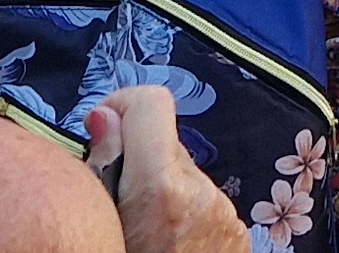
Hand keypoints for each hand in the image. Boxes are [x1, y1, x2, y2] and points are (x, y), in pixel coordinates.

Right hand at [86, 87, 245, 252]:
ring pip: (181, 172)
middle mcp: (200, 192)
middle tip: (117, 196)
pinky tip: (166, 239)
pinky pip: (200, 199)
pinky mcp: (235, 227)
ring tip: (142, 228)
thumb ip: (104, 166)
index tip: (103, 127)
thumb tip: (104, 118)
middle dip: (135, 158)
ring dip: (160, 188)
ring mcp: (223, 210)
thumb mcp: (103, 225)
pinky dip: (181, 211)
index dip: (120, 106)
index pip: (151, 100)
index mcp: (162, 188)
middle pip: (163, 139)